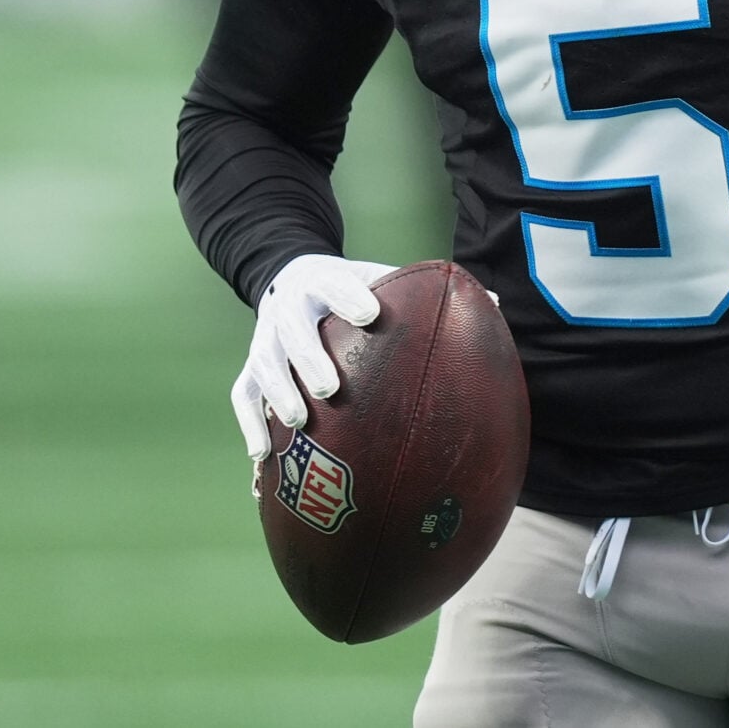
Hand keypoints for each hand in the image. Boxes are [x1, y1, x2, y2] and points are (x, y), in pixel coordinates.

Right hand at [231, 252, 396, 461]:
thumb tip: (484, 300)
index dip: (348, 296)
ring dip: (279, 392)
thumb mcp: (373, 275)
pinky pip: (243, 393)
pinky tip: (261, 454)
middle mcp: (288, 306)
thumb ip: (415, 288)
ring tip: (298, 422)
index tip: (370, 314)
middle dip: (309, 358)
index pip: (333, 283)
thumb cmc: (347, 287)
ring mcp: (265, 336)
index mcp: (322, 280)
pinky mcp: (251, 364)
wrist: (290, 277)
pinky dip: (250, 423)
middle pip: (293, 328)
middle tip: (329, 389)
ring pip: (264, 362)